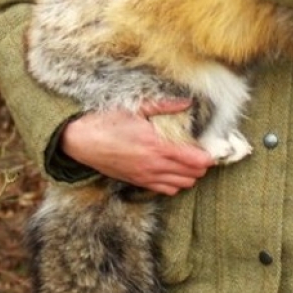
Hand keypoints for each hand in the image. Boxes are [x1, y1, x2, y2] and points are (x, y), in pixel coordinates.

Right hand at [60, 100, 214, 194]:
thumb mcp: (137, 108)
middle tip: (200, 152)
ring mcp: (146, 176)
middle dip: (201, 165)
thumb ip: (165, 106)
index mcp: (157, 145)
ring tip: (188, 161)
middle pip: (193, 174)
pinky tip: (172, 170)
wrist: (82, 140)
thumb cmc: (107, 121)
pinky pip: (166, 191)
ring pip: (182, 185)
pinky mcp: (138, 182)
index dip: (208, 156)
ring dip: (190, 175)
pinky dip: (175, 183)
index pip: (196, 160)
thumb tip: (187, 102)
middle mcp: (154, 165)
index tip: (210, 147)